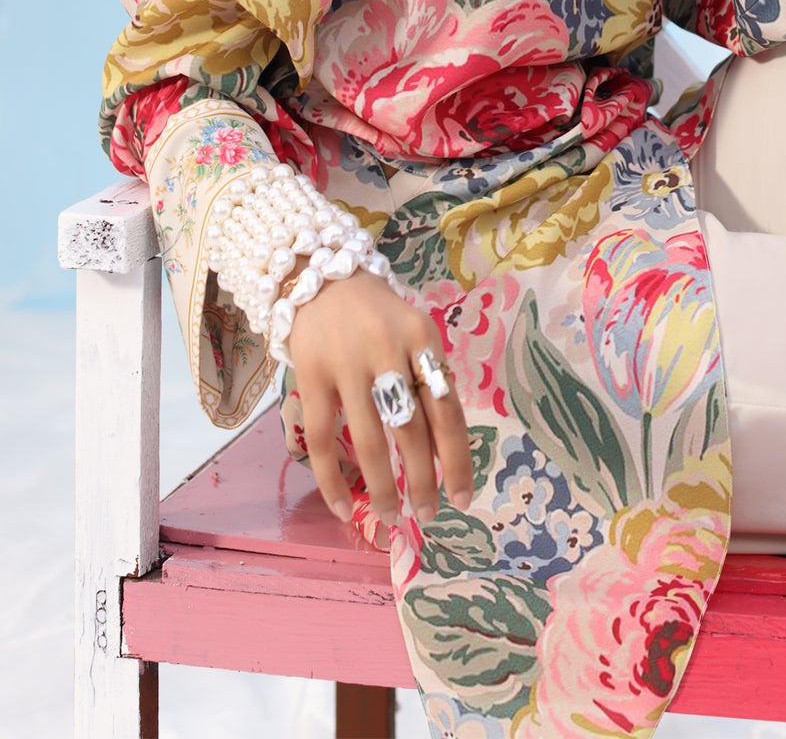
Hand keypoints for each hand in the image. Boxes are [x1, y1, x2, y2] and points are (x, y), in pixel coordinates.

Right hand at [289, 270, 472, 527]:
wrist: (321, 277)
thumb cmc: (379, 317)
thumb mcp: (415, 335)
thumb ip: (429, 381)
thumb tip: (446, 452)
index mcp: (423, 339)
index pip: (448, 409)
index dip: (458, 458)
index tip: (465, 497)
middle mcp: (388, 350)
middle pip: (412, 429)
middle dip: (423, 480)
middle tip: (428, 515)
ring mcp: (347, 364)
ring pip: (369, 440)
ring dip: (382, 487)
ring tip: (391, 517)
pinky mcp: (311, 376)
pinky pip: (320, 438)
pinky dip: (331, 479)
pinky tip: (341, 507)